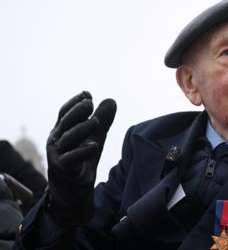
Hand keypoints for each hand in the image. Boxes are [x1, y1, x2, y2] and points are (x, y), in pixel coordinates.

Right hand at [46, 91, 115, 226]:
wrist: (72, 192)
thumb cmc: (81, 162)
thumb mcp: (94, 138)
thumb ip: (102, 121)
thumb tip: (111, 100)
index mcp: (61, 132)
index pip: (64, 114)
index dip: (74, 103)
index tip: (87, 94)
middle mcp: (56, 141)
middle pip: (65, 123)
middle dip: (77, 112)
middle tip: (89, 102)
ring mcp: (57, 155)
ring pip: (68, 139)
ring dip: (82, 129)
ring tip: (96, 122)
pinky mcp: (63, 169)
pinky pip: (72, 159)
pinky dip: (82, 152)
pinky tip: (95, 146)